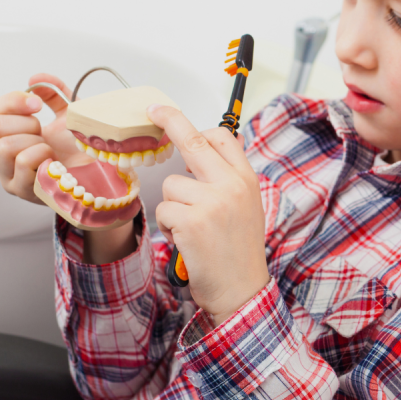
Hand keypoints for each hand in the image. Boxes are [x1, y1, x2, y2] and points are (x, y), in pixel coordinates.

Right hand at [0, 73, 92, 204]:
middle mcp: (3, 156)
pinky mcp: (22, 190)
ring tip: (51, 150)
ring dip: (35, 142)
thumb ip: (53, 92)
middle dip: (25, 123)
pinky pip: (23, 162)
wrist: (103, 171)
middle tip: (45, 132)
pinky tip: (54, 162)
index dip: (13, 101)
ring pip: (4, 146)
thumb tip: (35, 78)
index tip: (37, 104)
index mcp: (10, 135)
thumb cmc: (82, 146)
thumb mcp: (68, 113)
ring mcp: (9, 175)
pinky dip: (42, 155)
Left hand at [148, 105, 269, 325]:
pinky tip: (187, 241)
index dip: (195, 125)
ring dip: (174, 206)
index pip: (222, 138)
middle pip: (193, 142)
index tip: (172, 114)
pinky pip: (164, 210)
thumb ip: (226, 181)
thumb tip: (198, 154)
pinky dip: (170, 227)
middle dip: (170, 121)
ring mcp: (212, 201)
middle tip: (153, 109)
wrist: (242, 290)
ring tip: (193, 229)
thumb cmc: (239, 252)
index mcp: (246, 180)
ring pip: (171, 185)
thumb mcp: (246, 208)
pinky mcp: (191, 221)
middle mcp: (232, 185)